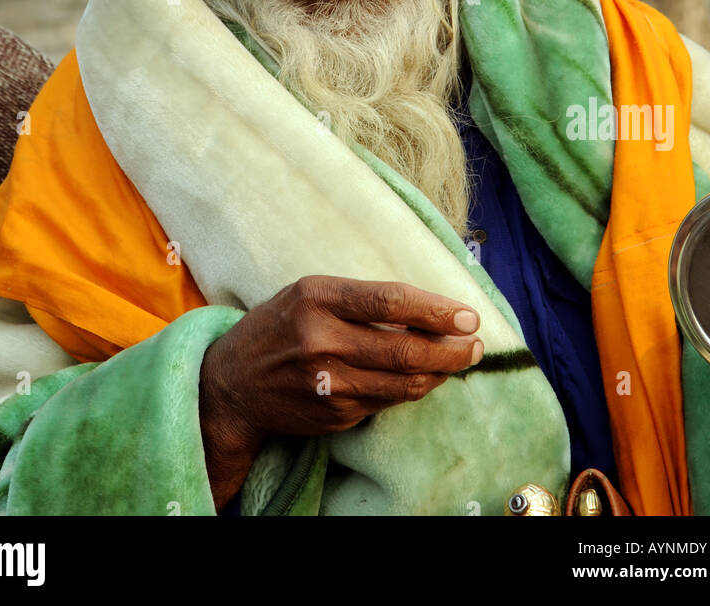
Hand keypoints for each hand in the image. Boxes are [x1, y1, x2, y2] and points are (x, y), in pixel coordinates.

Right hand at [198, 275, 481, 509]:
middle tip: (476, 343)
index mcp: (316, 297)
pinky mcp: (334, 415)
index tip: (467, 315)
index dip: (435, 310)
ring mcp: (328, 383)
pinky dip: (413, 389)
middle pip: (404, 349)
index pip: (389, 301)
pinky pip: (387, 401)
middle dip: (450, 348)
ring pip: (403, 383)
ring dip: (441, 373)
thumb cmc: (280, 325)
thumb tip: (426, 310)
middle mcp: (321, 340)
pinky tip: (426, 377)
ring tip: (462, 359)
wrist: (233, 385)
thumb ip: (361, 300)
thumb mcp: (310, 294)